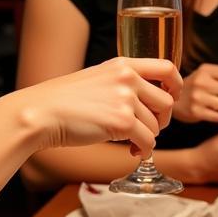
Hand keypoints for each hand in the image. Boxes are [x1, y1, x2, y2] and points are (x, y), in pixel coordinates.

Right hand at [19, 57, 180, 157]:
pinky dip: (143, 151)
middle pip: (167, 103)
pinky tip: (132, 151)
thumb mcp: (97, 79)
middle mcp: (127, 78)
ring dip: (147, 138)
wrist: (40, 113)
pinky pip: (148, 141)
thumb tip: (148, 101)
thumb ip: (122, 83)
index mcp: (123, 65)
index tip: (172, 98)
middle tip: (147, 130)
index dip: (176, 86)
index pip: (168, 67)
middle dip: (161, 121)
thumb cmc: (64, 101)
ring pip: (156, 126)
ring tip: (131, 142)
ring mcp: (125, 100)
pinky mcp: (122, 122)